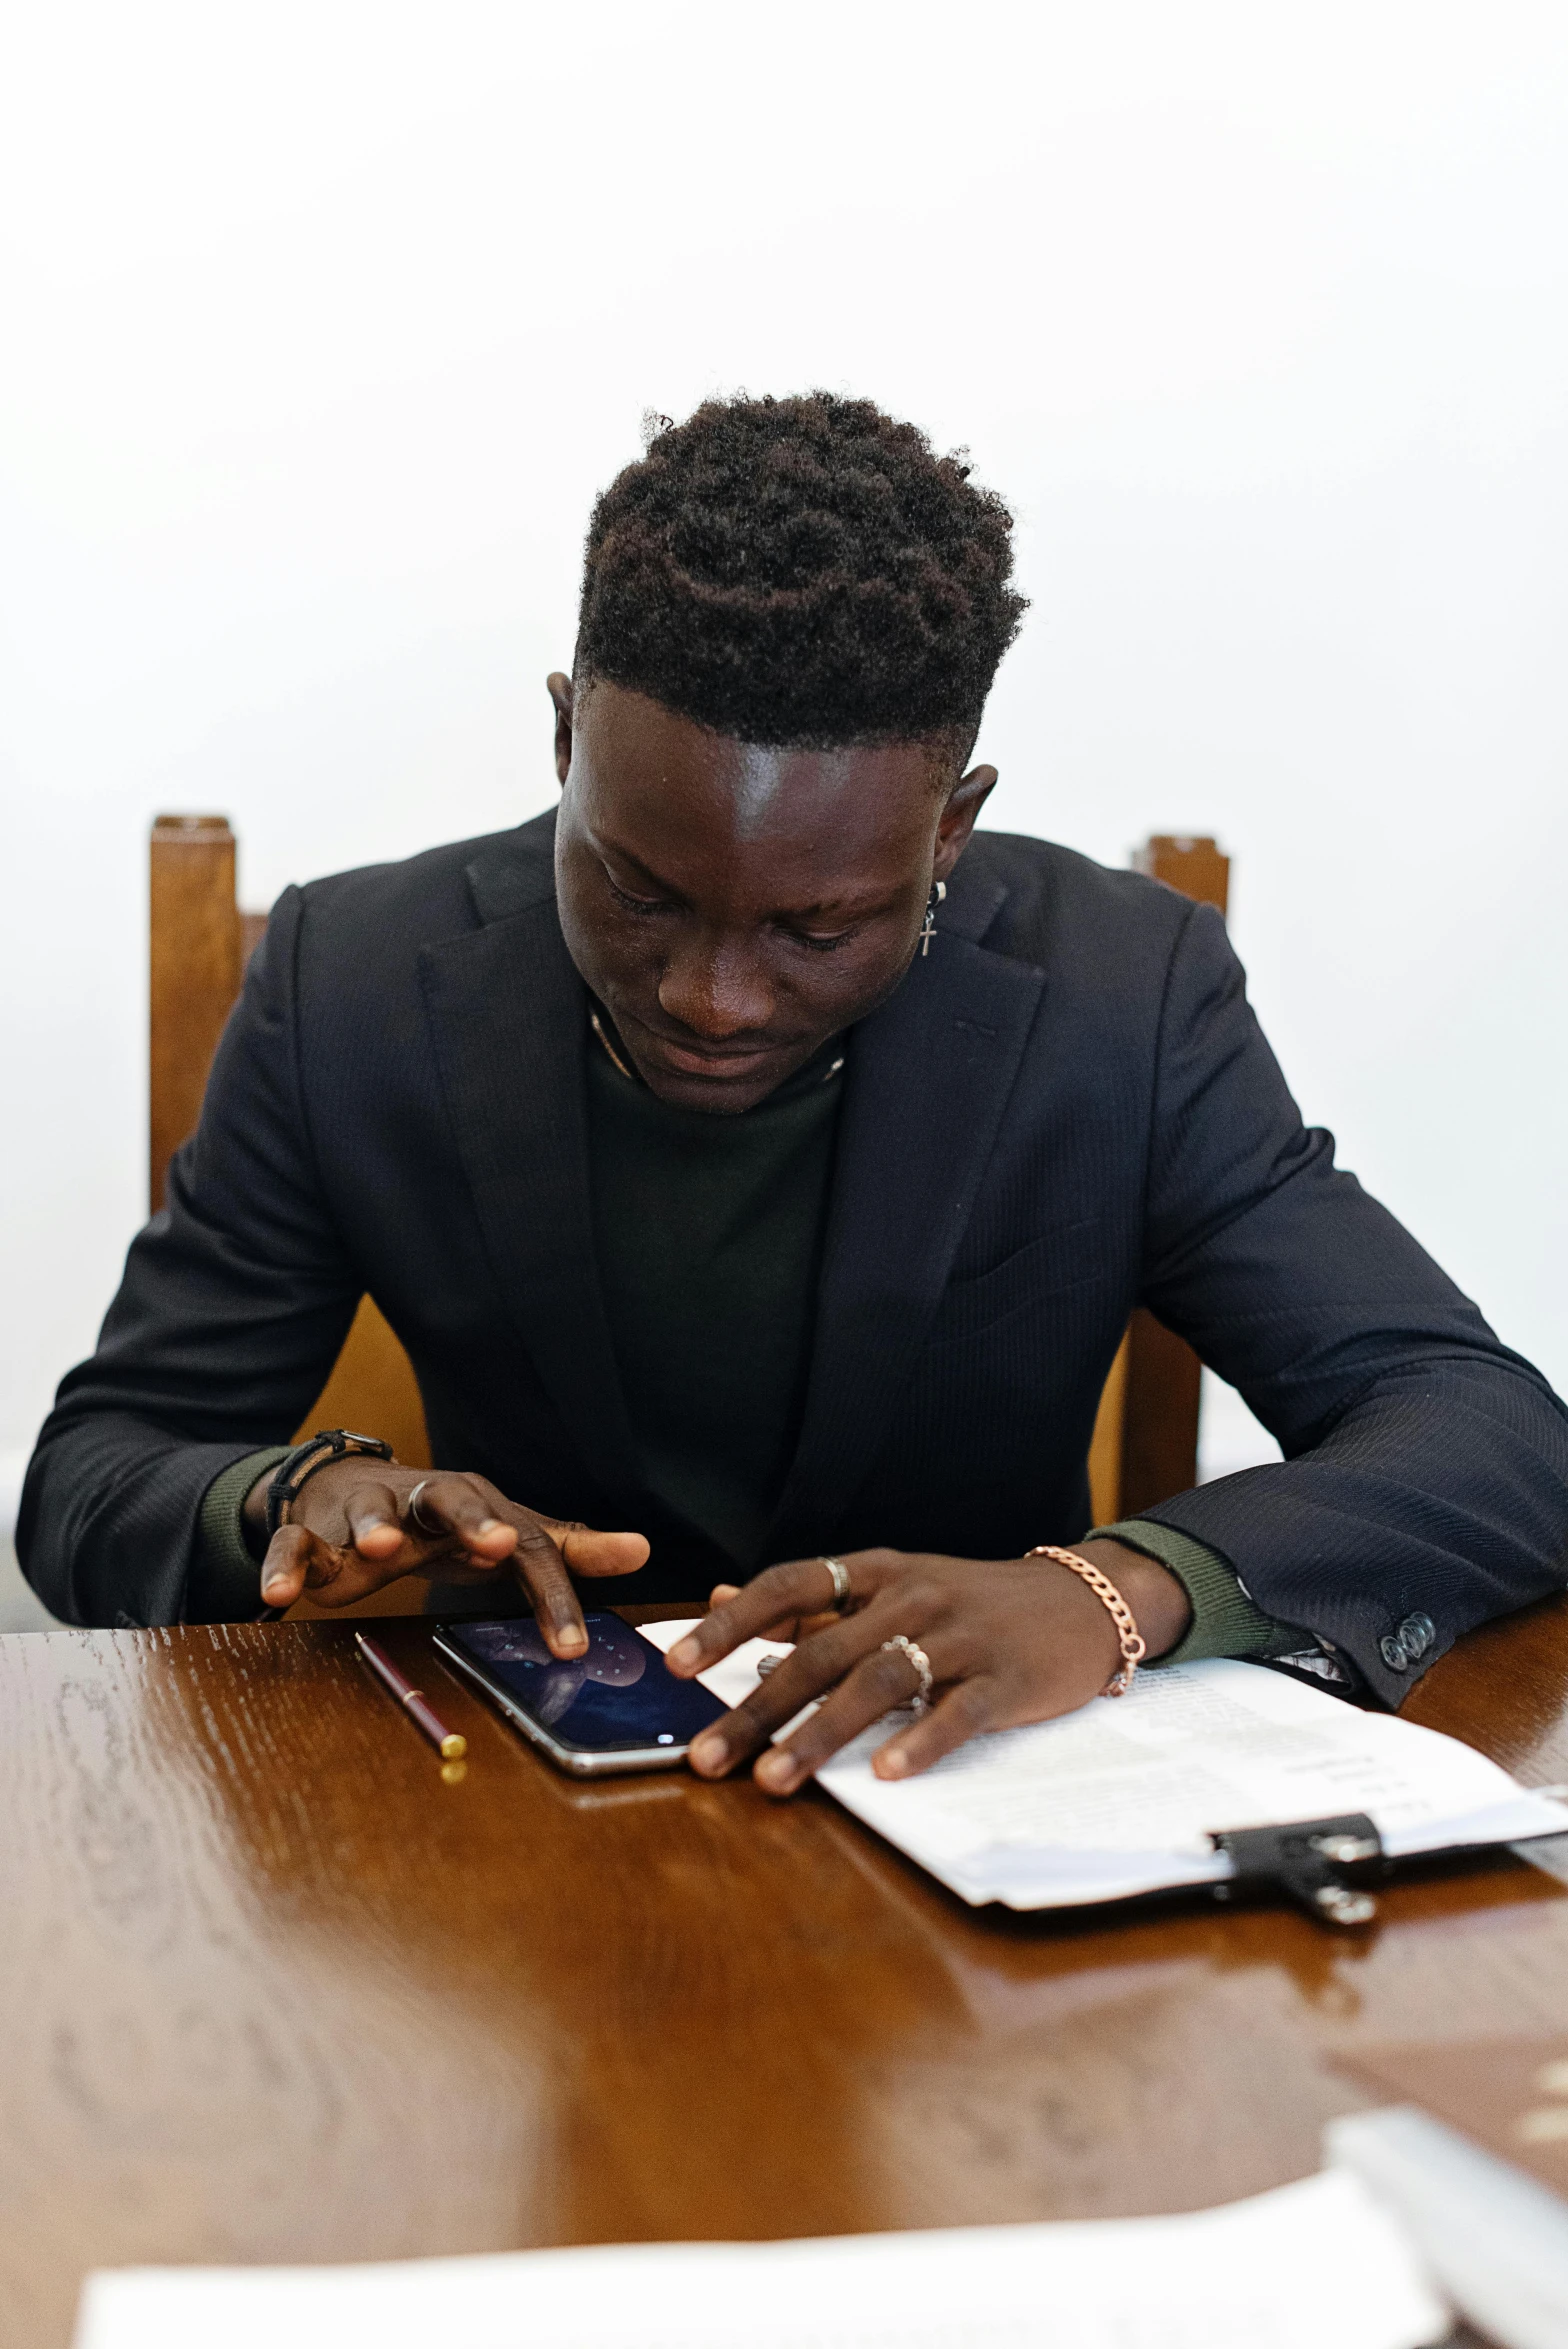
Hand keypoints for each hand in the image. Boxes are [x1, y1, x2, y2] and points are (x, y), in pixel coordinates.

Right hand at [246, 1459, 649, 1656]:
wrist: (344, 1489)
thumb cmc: (438, 1523)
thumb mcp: (502, 1534)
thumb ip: (565, 1548)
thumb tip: (641, 1549)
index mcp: (479, 1505)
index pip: (529, 1545)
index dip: (552, 1593)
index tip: (570, 1645)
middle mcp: (425, 1501)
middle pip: (454, 1499)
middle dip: (477, 1521)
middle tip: (500, 1543)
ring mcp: (367, 1514)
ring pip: (372, 1512)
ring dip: (377, 1527)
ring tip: (381, 1550)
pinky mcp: (314, 1535)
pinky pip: (297, 1546)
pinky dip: (286, 1565)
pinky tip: (279, 1594)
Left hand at [666, 1540, 1190, 1793]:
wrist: (1084, 1601)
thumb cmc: (974, 1603)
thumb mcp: (895, 1586)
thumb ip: (813, 1602)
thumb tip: (720, 1599)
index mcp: (879, 1572)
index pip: (789, 1585)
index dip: (730, 1623)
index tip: (676, 1663)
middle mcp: (913, 1596)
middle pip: (820, 1651)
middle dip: (756, 1708)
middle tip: (707, 1757)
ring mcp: (961, 1636)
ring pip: (877, 1682)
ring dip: (819, 1734)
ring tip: (775, 1779)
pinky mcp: (1006, 1678)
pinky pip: (957, 1711)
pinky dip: (920, 1740)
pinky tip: (887, 1773)